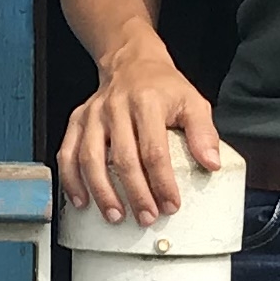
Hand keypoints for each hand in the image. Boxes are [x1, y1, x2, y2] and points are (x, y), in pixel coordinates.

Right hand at [55, 41, 221, 224]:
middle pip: (123, 158)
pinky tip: (82, 200)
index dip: (162, 182)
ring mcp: (93, 114)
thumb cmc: (163, 87)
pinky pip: (67, 153)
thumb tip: (212, 164)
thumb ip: (204, 132)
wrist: (131, 63)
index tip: (171, 205)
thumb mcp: (192, 101)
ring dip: (102, 192)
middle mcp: (116, 107)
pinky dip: (72, 180)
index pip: (154, 150)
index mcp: (147, 102)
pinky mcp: (77, 120)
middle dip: (135, 193)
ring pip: (90, 159)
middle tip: (146, 217)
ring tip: (115, 215)